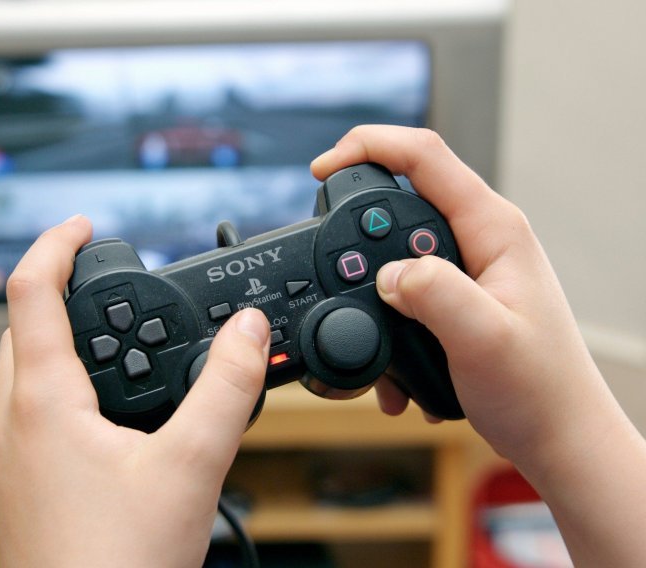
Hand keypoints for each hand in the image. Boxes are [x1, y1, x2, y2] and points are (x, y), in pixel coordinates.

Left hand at [0, 215, 269, 567]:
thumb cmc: (119, 564)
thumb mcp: (191, 467)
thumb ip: (226, 390)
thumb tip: (249, 331)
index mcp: (44, 404)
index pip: (32, 293)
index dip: (58, 245)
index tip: (86, 226)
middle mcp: (15, 426)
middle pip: (22, 330)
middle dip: (59, 291)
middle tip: (103, 278)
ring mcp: (11, 460)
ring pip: (22, 375)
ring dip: (57, 341)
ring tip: (111, 338)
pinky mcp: (22, 489)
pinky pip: (30, 415)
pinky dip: (60, 387)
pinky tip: (104, 414)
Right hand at [312, 125, 610, 463]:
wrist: (556, 437)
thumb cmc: (539, 389)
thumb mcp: (483, 339)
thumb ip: (433, 293)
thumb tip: (386, 273)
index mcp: (493, 228)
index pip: (424, 156)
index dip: (368, 146)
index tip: (321, 169)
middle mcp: (479, 239)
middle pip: (401, 199)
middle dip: (359, 233)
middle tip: (337, 272)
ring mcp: (467, 268)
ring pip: (396, 252)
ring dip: (371, 290)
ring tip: (377, 339)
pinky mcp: (456, 298)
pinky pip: (404, 291)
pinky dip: (385, 325)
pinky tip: (394, 367)